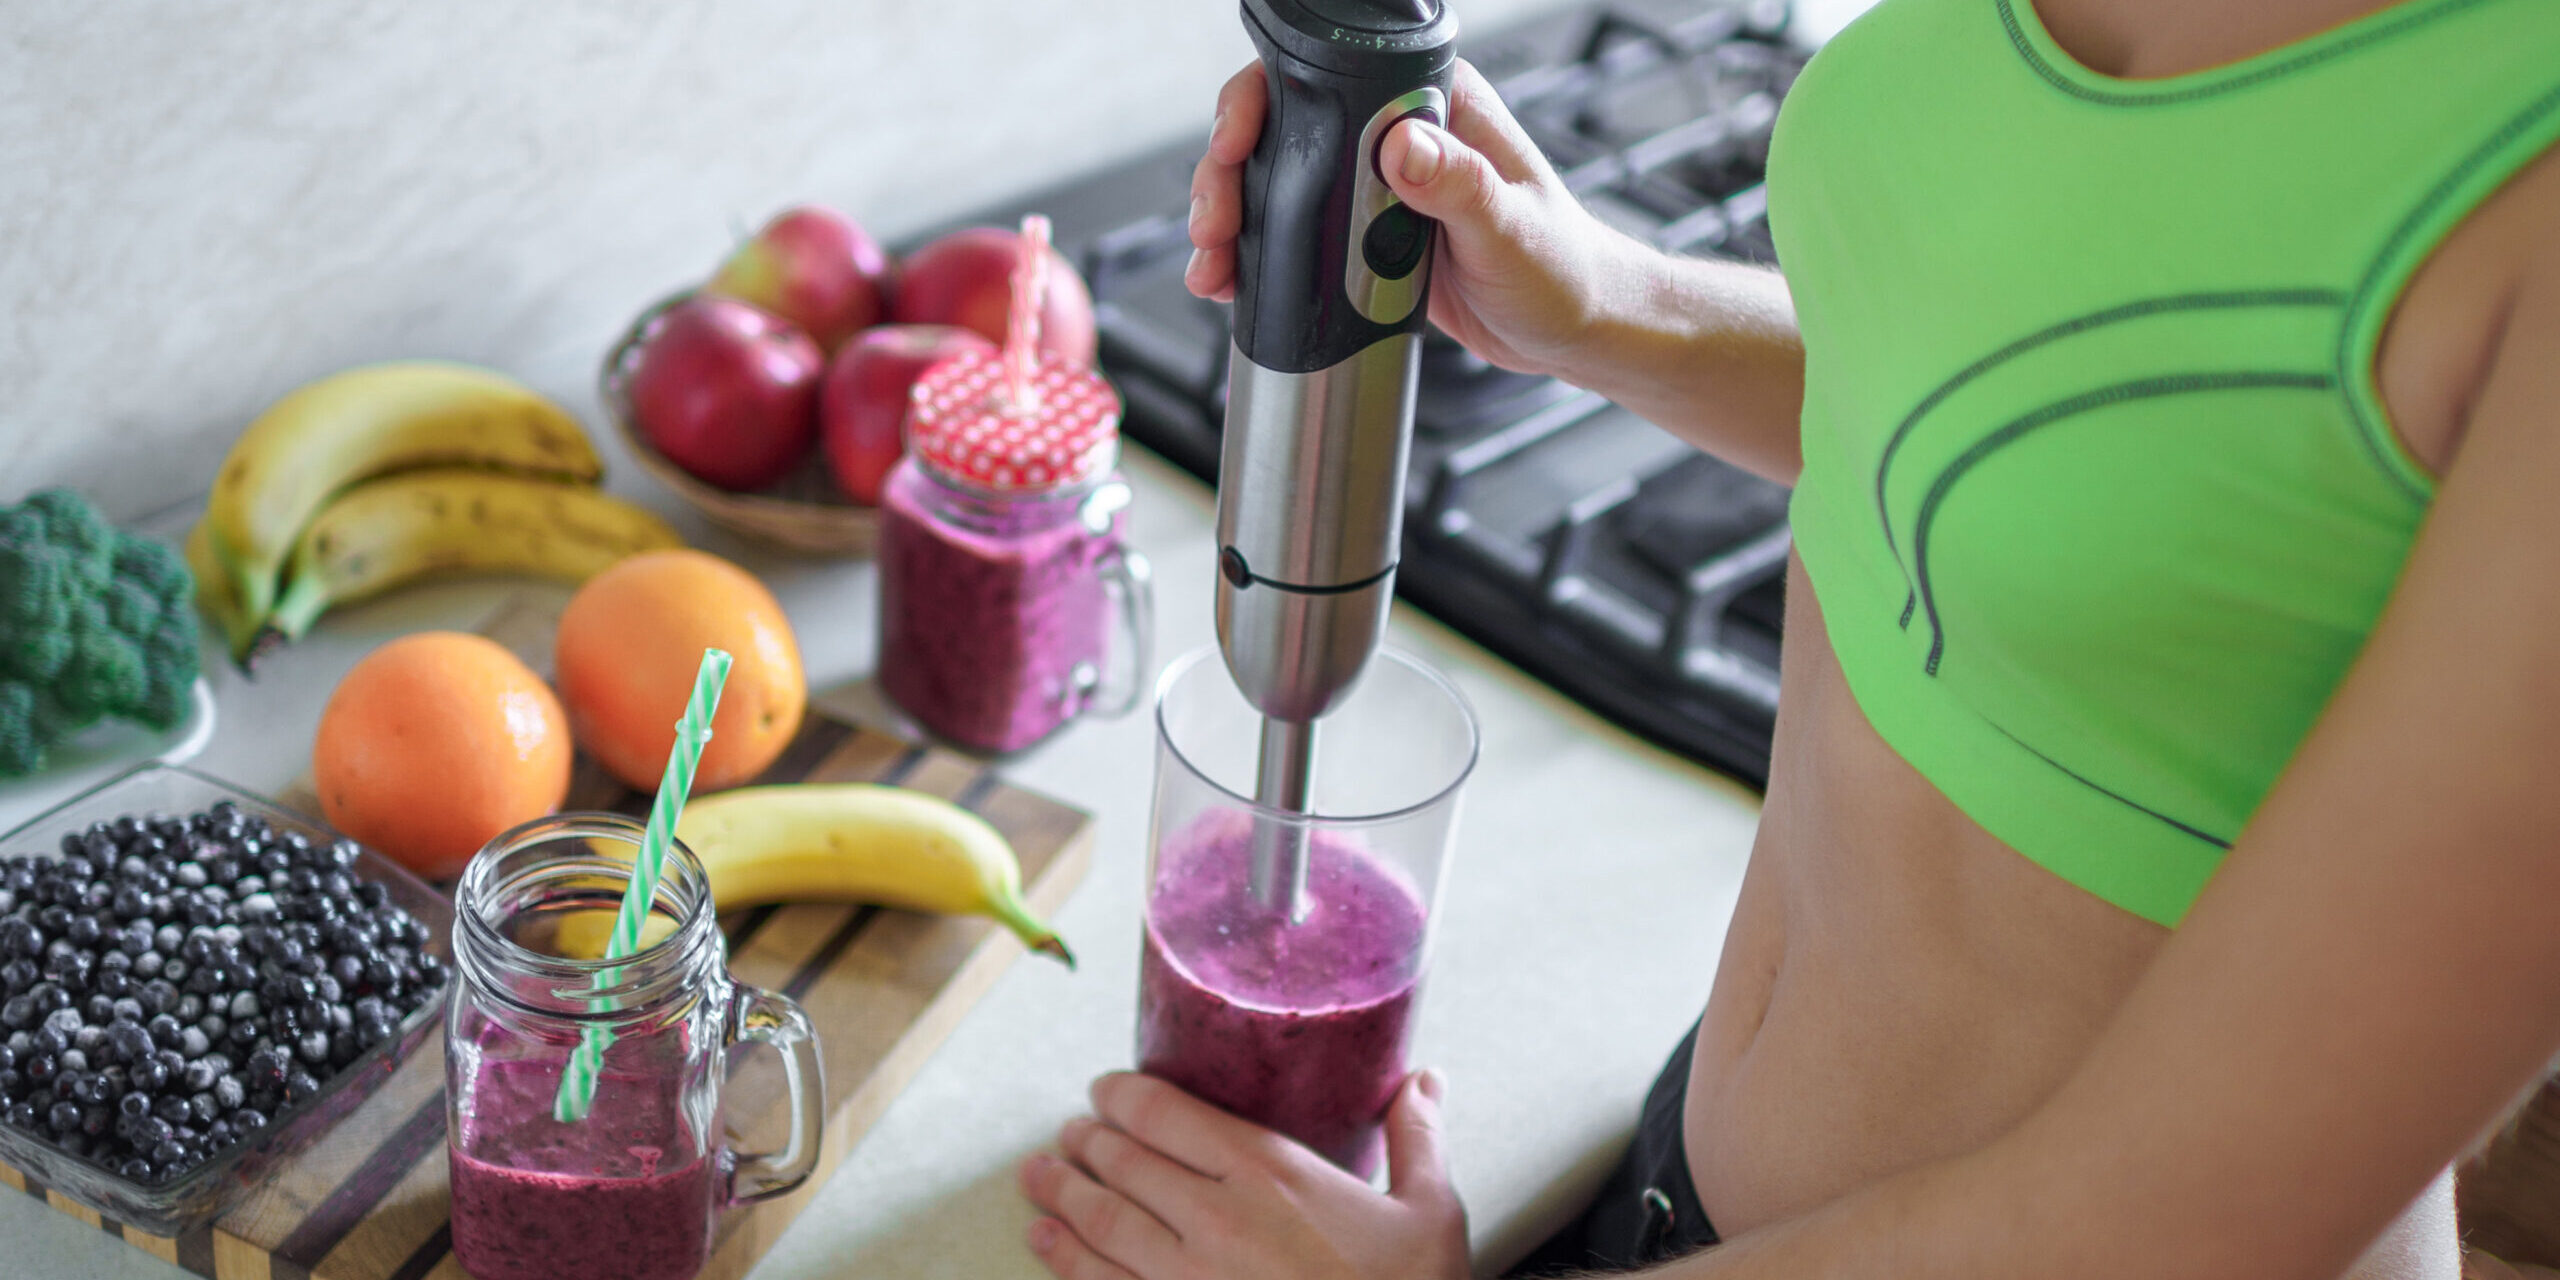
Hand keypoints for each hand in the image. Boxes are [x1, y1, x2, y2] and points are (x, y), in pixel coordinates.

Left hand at [1018, 1070, 1469, 1279]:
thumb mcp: (1430, 1210)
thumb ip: (1418, 1136)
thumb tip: (1425, 1081)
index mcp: (1268, 1171)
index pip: (1164, 1113)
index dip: (1121, 1095)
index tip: (1103, 1090)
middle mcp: (1214, 1218)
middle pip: (1122, 1163)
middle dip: (1086, 1142)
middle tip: (1068, 1133)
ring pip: (1101, 1223)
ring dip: (1060, 1195)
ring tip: (1036, 1176)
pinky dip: (1064, 1263)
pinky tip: (1044, 1247)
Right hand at [1186, 57, 1630, 379]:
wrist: (1575, 329)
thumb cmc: (1562, 269)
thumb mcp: (1508, 228)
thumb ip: (1457, 185)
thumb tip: (1401, 146)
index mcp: (1436, 106)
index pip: (1331, 77)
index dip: (1267, 102)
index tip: (1237, 143)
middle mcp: (1399, 137)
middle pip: (1286, 128)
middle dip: (1232, 170)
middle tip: (1215, 220)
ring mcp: (1377, 189)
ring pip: (1280, 183)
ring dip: (1236, 217)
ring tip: (1214, 261)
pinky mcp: (1366, 239)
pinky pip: (1297, 236)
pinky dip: (1258, 257)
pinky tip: (1233, 280)